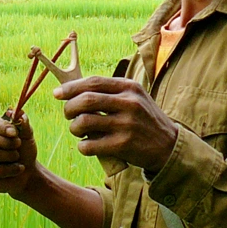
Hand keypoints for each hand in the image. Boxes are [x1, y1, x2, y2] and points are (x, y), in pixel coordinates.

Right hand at [0, 112, 39, 199]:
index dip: (2, 126)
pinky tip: (17, 169)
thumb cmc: (24, 150)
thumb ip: (24, 122)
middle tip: (18, 146)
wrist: (28, 172)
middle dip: (7, 142)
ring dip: (11, 156)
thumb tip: (20, 113)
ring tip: (16, 158)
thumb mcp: (27, 134)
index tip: (15, 133)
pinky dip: (11, 170)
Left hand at [54, 77, 177, 174]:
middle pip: (86, 100)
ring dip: (74, 127)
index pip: (94, 82)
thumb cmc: (144, 120)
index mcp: (130, 88)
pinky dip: (82, 146)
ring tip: (77, 130)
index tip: (57, 93)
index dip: (71, 87)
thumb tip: (74, 90)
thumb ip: (110, 92)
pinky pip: (90, 145)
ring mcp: (127, 125)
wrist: (169, 146)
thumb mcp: (134, 98)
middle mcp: (129, 103)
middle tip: (67, 114)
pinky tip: (86, 145)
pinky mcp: (123, 146)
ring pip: (84, 122)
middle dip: (69, 107)